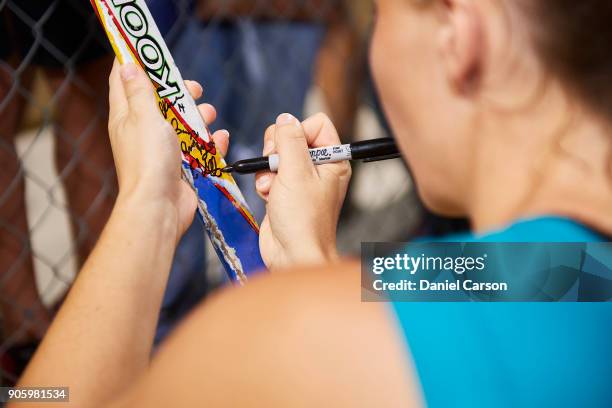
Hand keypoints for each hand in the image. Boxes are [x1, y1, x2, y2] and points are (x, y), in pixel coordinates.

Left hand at [108, 60, 228, 241]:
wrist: (160, 206)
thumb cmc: (149, 161)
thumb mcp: (144, 117)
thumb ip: (140, 91)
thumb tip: (128, 65)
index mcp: (127, 117)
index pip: (124, 82)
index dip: (135, 63)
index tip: (150, 51)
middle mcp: (142, 131)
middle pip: (160, 102)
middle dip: (179, 92)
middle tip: (193, 88)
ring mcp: (162, 150)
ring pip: (183, 124)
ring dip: (199, 117)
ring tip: (209, 114)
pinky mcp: (181, 166)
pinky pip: (198, 148)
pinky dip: (210, 143)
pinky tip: (219, 139)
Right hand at [255, 113, 350, 268]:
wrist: (293, 254)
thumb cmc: (303, 220)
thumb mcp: (296, 172)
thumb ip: (290, 140)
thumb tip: (285, 118)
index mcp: (333, 159)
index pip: (316, 123)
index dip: (298, 132)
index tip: (290, 150)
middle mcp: (319, 167)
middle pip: (292, 136)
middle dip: (277, 150)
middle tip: (277, 167)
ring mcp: (301, 180)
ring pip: (277, 154)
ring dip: (269, 170)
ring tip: (274, 188)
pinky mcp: (285, 191)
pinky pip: (269, 173)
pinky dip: (265, 183)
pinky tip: (269, 197)